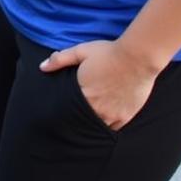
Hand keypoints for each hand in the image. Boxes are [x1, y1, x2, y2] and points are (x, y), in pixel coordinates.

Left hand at [41, 39, 158, 129]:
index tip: (58, 113)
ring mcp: (113, 114)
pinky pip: (113, 128)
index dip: (64, 111)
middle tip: (71, 119)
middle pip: (82, 120)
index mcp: (83, 93)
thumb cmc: (108, 53)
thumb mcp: (81, 51)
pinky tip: (103, 121)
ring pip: (97, 126)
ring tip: (86, 120)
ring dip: (91, 123)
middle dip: (76, 119)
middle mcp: (97, 108)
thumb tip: (42, 67)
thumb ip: (60, 59)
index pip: (68, 109)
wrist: (138, 58)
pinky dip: (107, 125)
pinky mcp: (126, 116)